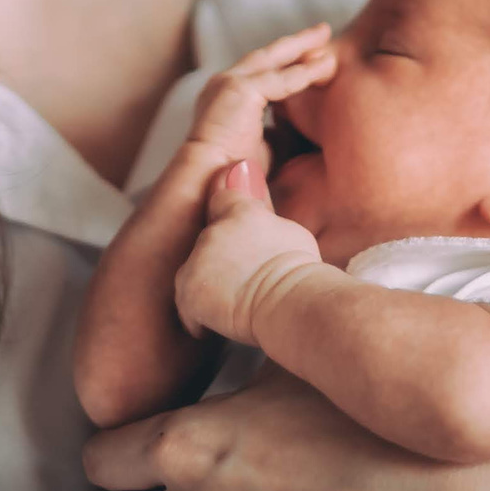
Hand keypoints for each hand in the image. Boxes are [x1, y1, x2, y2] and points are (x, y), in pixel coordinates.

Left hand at [175, 161, 323, 343]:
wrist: (293, 303)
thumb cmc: (300, 270)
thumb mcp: (289, 229)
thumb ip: (260, 204)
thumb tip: (242, 168)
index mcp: (238, 210)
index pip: (220, 201)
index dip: (230, 224)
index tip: (243, 245)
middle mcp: (212, 231)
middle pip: (207, 242)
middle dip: (220, 259)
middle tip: (247, 279)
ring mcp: (197, 262)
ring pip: (194, 273)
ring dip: (209, 285)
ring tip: (238, 302)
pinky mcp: (189, 293)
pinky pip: (188, 308)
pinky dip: (200, 317)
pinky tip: (223, 322)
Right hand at [180, 24, 334, 175]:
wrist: (207, 182)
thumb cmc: (233, 173)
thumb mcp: (262, 146)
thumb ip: (279, 130)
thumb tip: (301, 126)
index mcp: (226, 97)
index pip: (261, 72)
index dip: (287, 63)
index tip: (311, 55)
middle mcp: (224, 84)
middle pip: (267, 56)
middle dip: (296, 43)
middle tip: (321, 31)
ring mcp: (229, 83)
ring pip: (274, 58)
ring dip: (303, 47)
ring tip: (325, 36)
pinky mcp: (239, 88)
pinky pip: (281, 78)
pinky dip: (306, 72)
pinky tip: (325, 66)